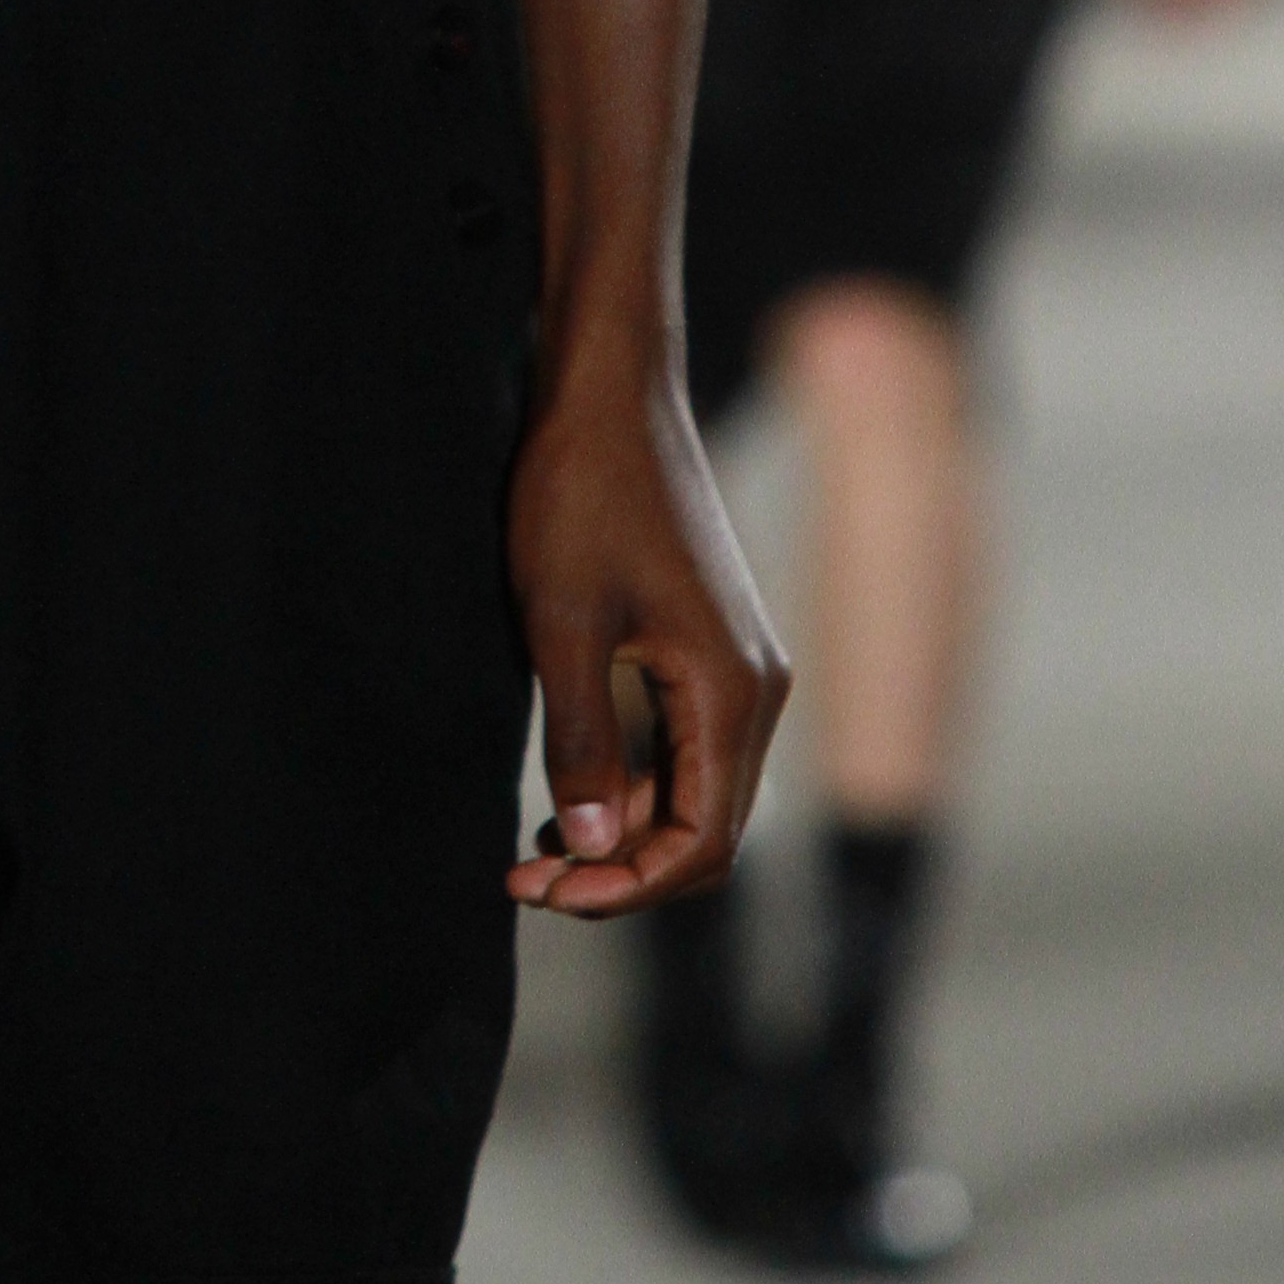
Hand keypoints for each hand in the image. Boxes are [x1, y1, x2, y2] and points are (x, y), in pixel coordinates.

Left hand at [504, 330, 787, 917]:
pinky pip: (686, 744)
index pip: (701, 840)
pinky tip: (570, 792)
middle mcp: (756, 688)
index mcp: (732, 691)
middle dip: (622, 868)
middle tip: (527, 882)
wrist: (608, 391)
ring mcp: (739, 663)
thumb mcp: (560, 623)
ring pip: (696, 789)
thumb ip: (581, 740)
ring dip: (626, 831)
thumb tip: (594, 845)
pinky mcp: (710, 642)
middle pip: (706, 827)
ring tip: (538, 851)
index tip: (543, 892)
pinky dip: (634, 783)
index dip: (626, 885)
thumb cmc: (580, 494)